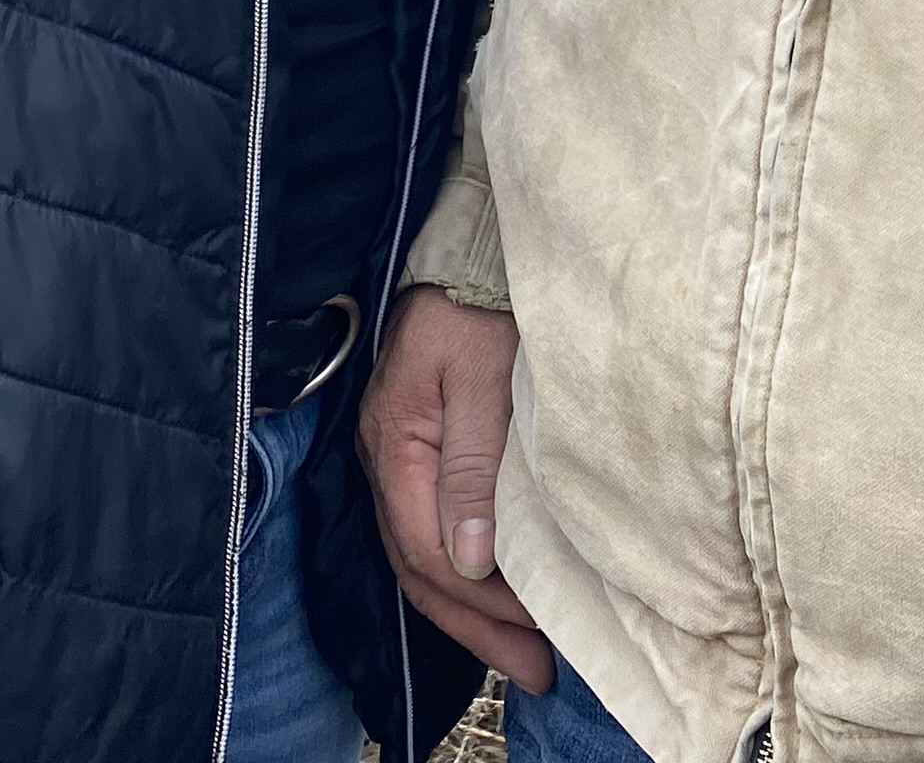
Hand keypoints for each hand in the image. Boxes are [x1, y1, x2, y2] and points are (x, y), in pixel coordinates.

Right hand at [357, 288, 555, 689]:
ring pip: (423, 554)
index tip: (537, 633)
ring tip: (525, 650)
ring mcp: (398, 455)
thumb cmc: (481, 307)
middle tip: (537, 671)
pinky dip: (467, 571)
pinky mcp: (420, 448)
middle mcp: (386, 458)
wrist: (467, 252)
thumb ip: (475, 464)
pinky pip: (431, 528)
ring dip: (473, 608)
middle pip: (420, 565)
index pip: (428, 548)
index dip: (481, 601)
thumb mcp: (484, 378)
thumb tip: (472, 555)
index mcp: (396, 442)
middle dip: (478, 626)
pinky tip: (499, 592)